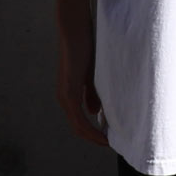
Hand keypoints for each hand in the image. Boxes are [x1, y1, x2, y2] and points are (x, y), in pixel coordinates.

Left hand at [56, 27, 108, 147]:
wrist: (74, 31)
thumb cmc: (84, 48)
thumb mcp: (91, 75)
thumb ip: (91, 93)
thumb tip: (94, 112)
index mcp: (68, 94)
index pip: (79, 121)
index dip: (93, 132)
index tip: (110, 137)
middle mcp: (63, 99)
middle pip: (78, 128)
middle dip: (95, 138)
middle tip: (112, 144)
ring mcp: (64, 97)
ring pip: (78, 127)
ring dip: (94, 137)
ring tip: (110, 143)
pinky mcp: (69, 93)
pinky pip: (79, 119)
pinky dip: (91, 130)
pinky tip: (103, 134)